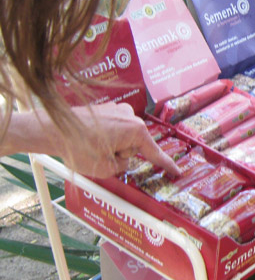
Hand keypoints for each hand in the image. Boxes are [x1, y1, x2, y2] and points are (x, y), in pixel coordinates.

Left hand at [58, 103, 179, 178]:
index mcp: (136, 131)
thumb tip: (121, 157)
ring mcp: (117, 109)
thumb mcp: (106, 168)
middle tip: (103, 157)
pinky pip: (112, 127)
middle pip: (135, 143)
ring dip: (112, 144)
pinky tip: (87, 139)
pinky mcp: (104, 108)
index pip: (155, 152)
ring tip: (90, 147)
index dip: (166, 164)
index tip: (177, 171)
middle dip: (123, 153)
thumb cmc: (79, 148)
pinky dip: (103, 136)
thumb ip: (122, 165)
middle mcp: (130, 116)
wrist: (51, 129)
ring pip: (122, 136)